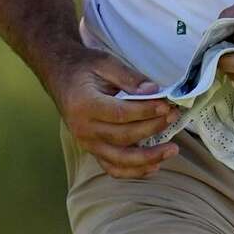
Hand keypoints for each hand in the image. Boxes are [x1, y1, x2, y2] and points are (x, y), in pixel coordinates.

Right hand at [47, 49, 182, 179]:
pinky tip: (154, 166)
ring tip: (172, 149)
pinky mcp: (92, 150)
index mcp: (84, 105)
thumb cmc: (83, 67)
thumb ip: (129, 77)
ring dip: (148, 158)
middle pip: (124, 137)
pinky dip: (134, 171)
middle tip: (173, 116)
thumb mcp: (105, 62)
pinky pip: (113, 168)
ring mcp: (86, 143)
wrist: (60, 76)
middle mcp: (83, 129)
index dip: (146, 112)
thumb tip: (154, 91)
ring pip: (120, 159)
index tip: (166, 106)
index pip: (121, 114)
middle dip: (152, 128)